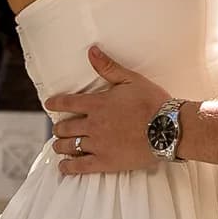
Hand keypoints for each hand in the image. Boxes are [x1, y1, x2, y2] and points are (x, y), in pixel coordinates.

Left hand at [45, 45, 175, 174]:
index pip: (67, 103)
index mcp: (97, 104)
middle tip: (59, 129)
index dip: (55, 103)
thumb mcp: (131, 80)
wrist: (168, 129)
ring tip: (59, 146)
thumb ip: (108, 67)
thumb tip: (91, 51)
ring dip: (60, 146)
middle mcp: (93, 125)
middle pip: (64, 128)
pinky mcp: (106, 162)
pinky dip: (68, 167)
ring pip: (68, 147)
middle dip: (59, 128)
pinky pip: (80, 167)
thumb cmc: (153, 102)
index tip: (49, 104)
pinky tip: (64, 166)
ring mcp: (98, 145)